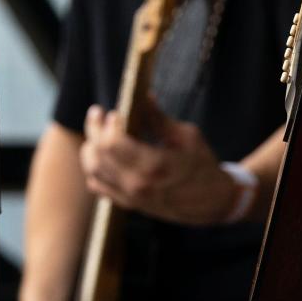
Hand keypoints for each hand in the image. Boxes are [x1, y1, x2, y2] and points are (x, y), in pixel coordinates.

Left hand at [80, 103, 247, 224]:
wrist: (212, 201)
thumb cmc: (203, 165)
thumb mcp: (187, 136)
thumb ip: (159, 119)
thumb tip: (143, 96)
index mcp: (155, 165)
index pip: (112, 143)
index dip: (108, 125)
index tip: (114, 112)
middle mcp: (138, 184)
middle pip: (98, 155)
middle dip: (93, 130)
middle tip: (97, 113)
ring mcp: (131, 197)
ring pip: (93, 171)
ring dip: (90, 148)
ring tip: (96, 132)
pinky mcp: (129, 204)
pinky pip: (98, 186)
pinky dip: (94, 168)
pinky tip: (101, 154)